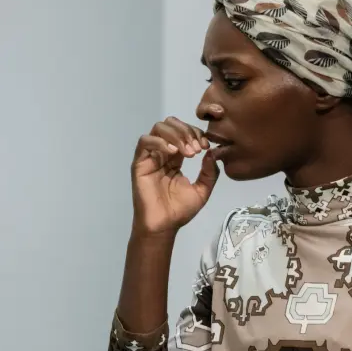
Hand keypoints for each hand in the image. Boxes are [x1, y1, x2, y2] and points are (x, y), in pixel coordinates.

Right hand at [130, 116, 218, 235]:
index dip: (196, 134)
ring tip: (187, 152)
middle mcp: (162, 154)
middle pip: (171, 125)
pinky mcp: (140, 163)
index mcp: (176, 159)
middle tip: (197, 148)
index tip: (206, 146)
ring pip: (159, 128)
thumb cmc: (180, 211)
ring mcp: (150, 157)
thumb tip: (212, 152)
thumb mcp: (203, 190)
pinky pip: (145, 142)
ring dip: (176, 135)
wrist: (164, 226)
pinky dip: (161, 142)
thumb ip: (210, 172)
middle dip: (187, 131)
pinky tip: (174, 154)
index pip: (184, 133)